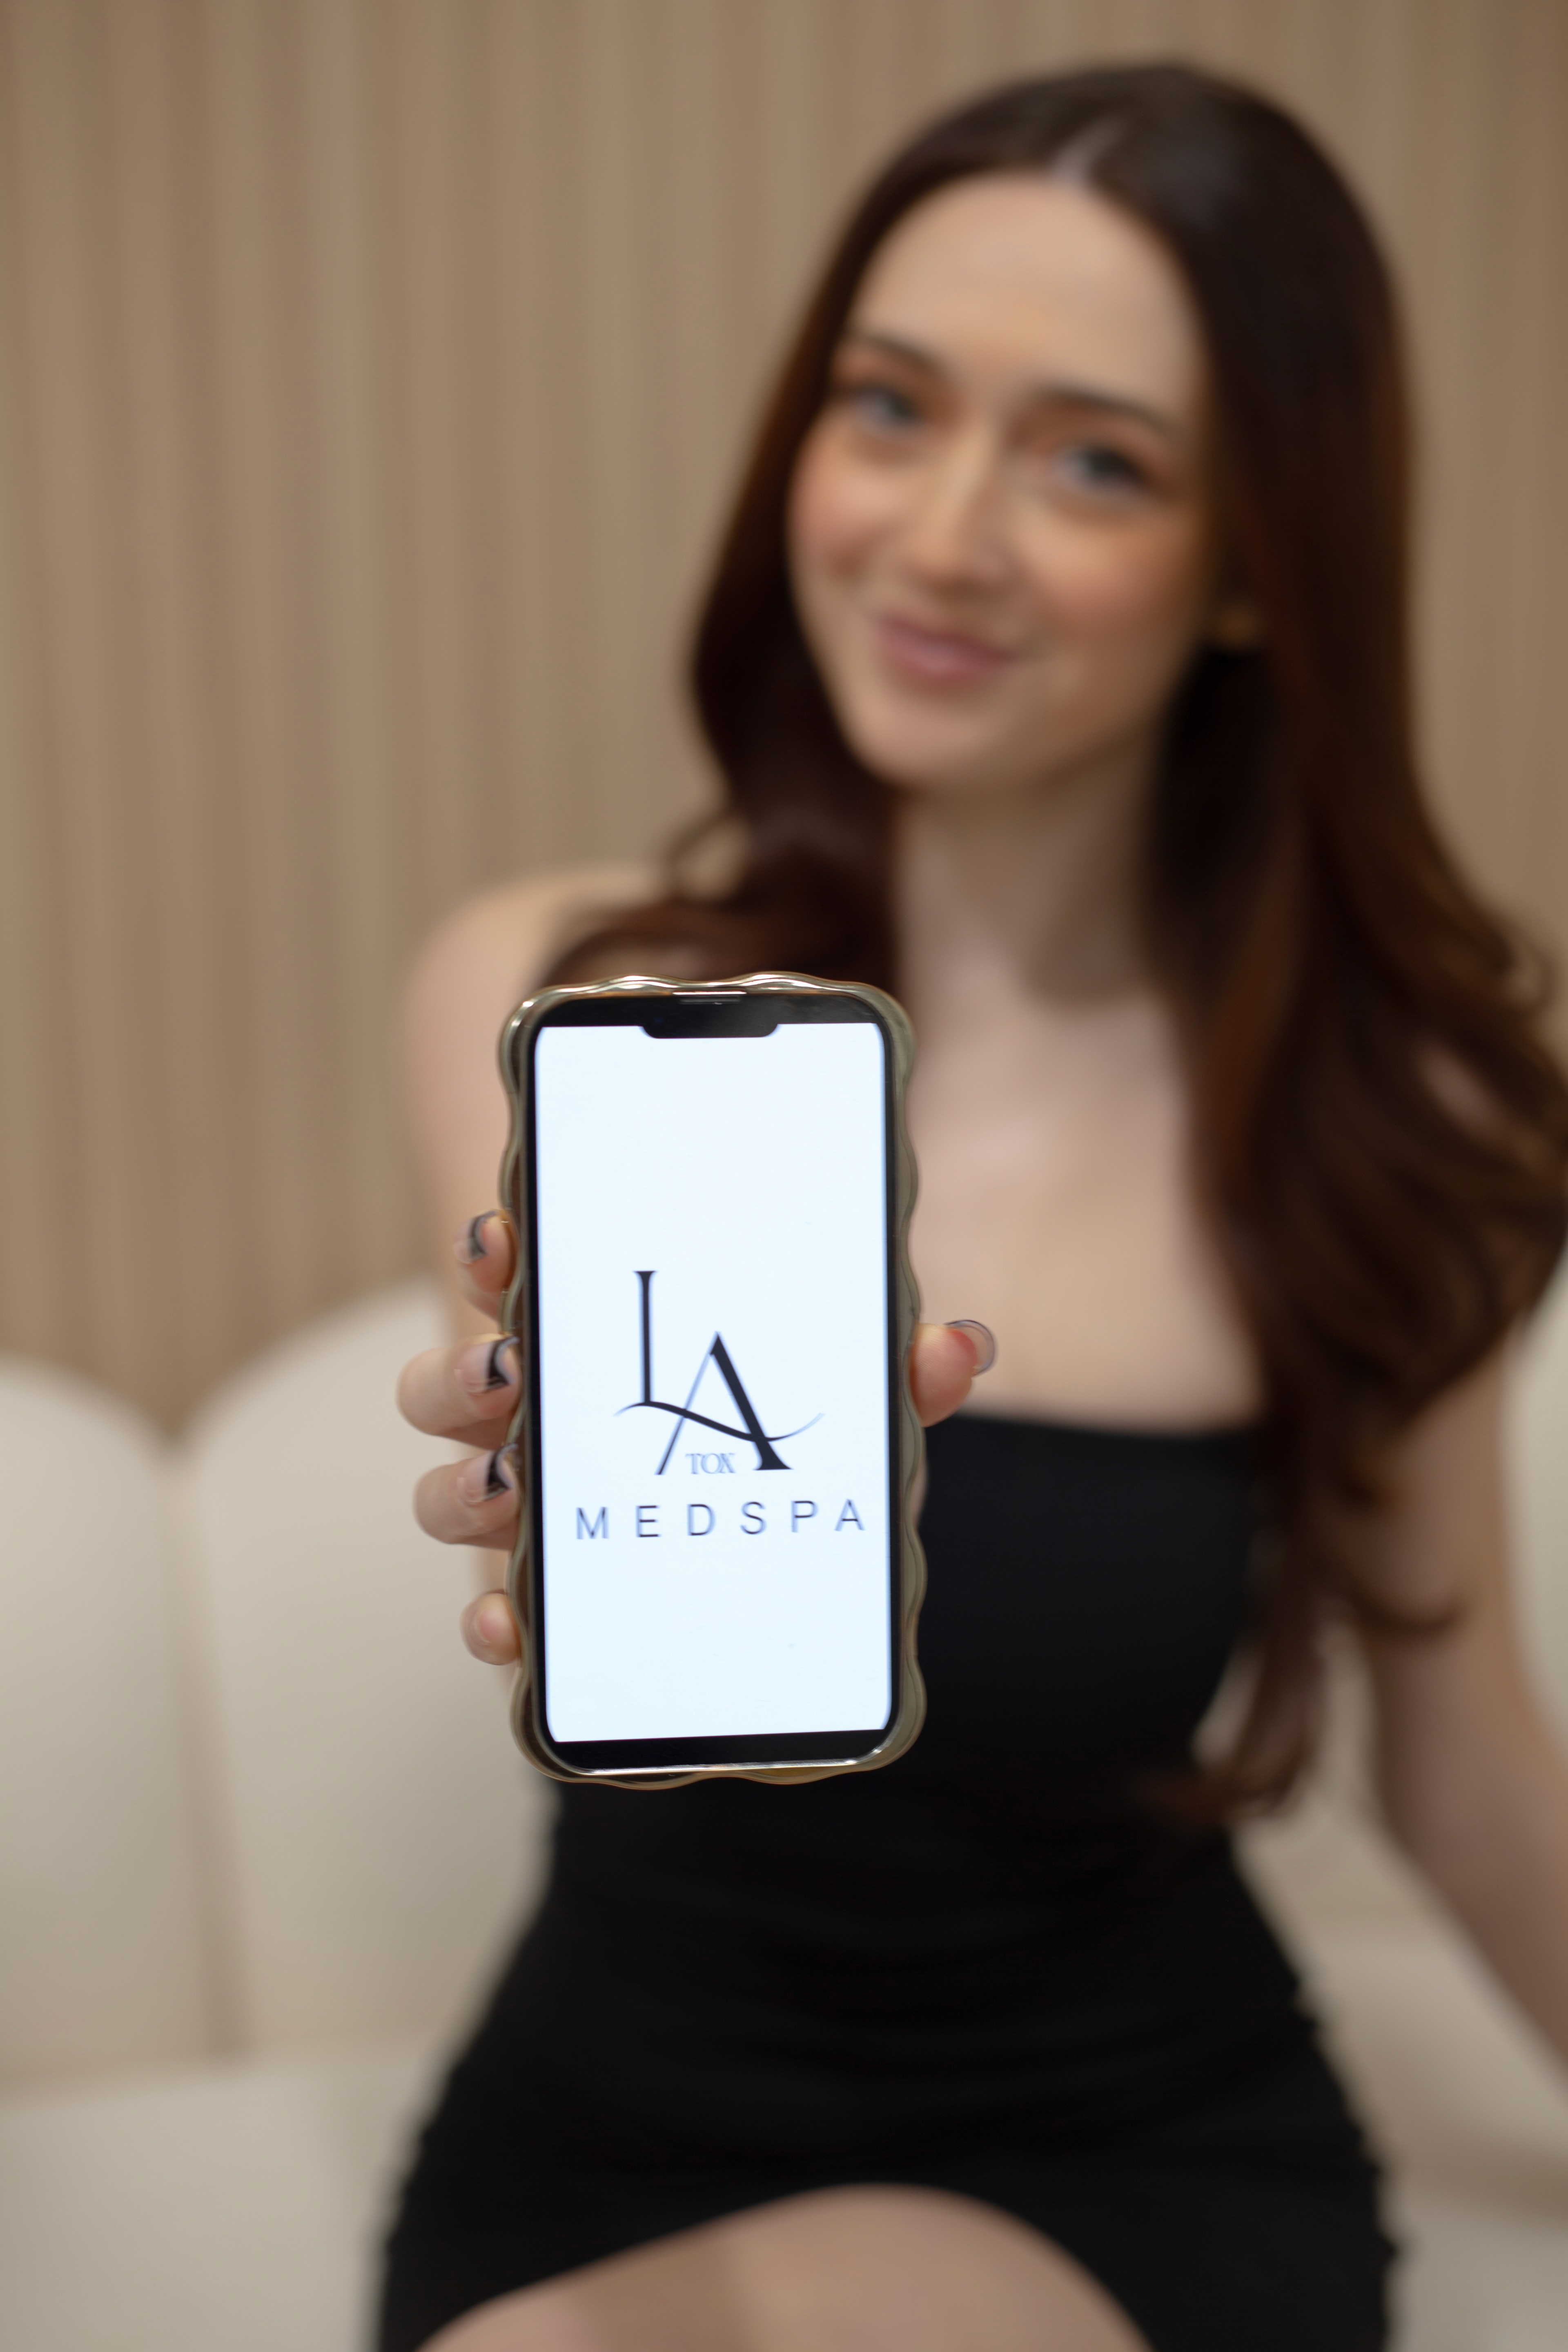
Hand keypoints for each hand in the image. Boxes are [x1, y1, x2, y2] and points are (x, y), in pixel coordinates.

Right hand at [397, 1210, 994, 1666]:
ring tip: (507, 1489)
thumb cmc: (787, 1455)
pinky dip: (492, 1623)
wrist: (771, 1592)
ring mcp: (531, 1518)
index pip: (511, 1280)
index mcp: (594, 1349)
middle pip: (450, 1387)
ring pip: (445, 1495)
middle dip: (460, 1375)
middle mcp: (538, 1426)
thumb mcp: (844, 1408)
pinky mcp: (549, 1606)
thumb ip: (895, 1376)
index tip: (501, 1233)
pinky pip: (493, 1614)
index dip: (489, 1253)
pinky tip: (510, 1624)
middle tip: (511, 1367)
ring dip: (460, 1490)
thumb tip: (959, 1347)